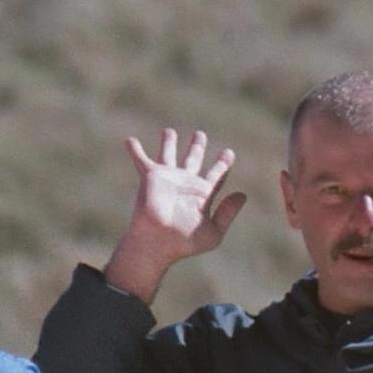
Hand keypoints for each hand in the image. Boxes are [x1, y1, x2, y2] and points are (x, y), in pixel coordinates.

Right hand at [102, 128, 247, 302]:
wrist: (158, 241)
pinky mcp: (151, 177)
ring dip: (168, 143)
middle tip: (200, 134)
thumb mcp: (213, 231)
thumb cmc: (184, 242)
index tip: (228, 153)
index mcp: (202, 195)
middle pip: (193, 159)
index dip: (223, 164)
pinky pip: (141, 159)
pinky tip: (130, 140)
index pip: (216, 176)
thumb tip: (242, 195)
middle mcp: (185, 184)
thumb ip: (228, 213)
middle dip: (196, 147)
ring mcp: (168, 179)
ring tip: (169, 131)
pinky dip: (135, 150)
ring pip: (169, 155)